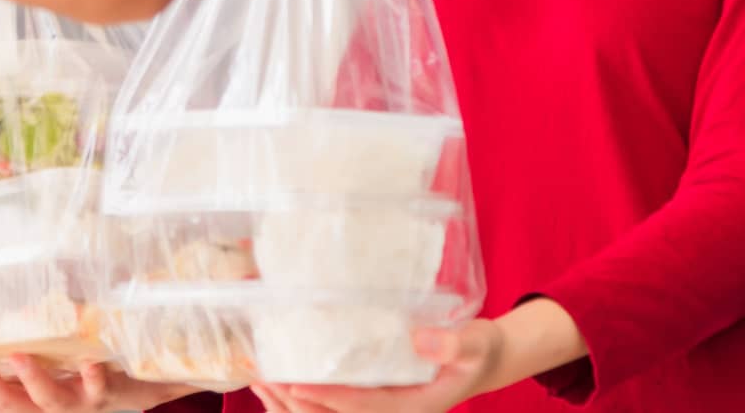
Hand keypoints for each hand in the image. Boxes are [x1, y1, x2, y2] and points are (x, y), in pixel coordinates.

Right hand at [0, 349, 198, 412]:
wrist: (142, 382)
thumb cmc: (86, 358)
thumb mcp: (50, 341)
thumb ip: (24, 321)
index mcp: (21, 387)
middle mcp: (41, 400)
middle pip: (2, 400)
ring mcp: (73, 400)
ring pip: (45, 399)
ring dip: (31, 378)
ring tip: (19, 355)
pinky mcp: (105, 395)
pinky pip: (98, 389)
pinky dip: (92, 378)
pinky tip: (90, 363)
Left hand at [250, 321, 500, 412]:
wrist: (483, 360)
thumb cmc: (479, 350)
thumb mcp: (475, 343)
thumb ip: (453, 343)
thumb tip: (419, 339)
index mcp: (413, 407)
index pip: (362, 407)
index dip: (327, 398)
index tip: (295, 385)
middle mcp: (393, 410)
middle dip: (298, 403)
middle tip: (263, 378)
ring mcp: (383, 404)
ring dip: (295, 402)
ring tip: (260, 378)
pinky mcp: (376, 394)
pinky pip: (338, 402)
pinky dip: (308, 393)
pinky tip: (284, 377)